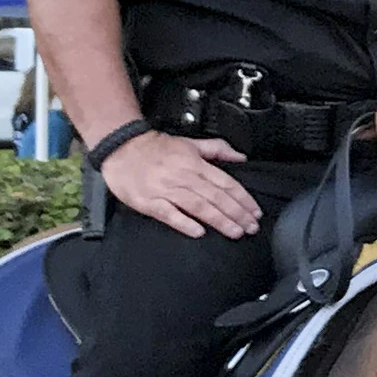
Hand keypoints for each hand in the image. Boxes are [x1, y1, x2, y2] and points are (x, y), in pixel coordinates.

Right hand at [99, 128, 260, 238]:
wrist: (121, 148)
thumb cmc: (155, 148)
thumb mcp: (189, 143)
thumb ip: (217, 150)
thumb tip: (240, 157)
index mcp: (194, 163)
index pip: (226, 183)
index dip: (243, 198)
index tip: (255, 211)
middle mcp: (183, 176)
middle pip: (216, 197)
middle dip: (237, 213)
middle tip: (251, 227)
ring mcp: (166, 190)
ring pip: (198, 206)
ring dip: (219, 220)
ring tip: (235, 232)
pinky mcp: (150, 202)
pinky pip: (170, 214)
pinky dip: (185, 223)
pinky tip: (199, 232)